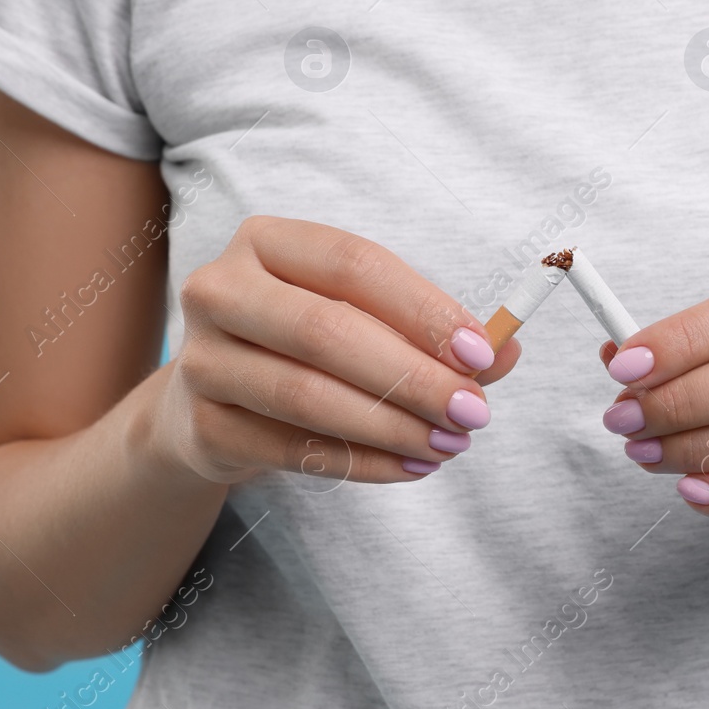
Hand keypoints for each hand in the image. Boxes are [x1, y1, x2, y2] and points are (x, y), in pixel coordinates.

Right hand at [158, 217, 519, 484]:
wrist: (208, 407)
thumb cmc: (302, 349)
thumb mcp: (362, 321)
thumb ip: (430, 332)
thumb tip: (508, 351)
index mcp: (267, 242)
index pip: (355, 264)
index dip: (423, 310)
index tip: (482, 353)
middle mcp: (221, 289)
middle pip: (327, 330)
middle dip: (413, 376)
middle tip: (473, 412)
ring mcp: (201, 359)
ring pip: (306, 395)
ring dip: (391, 426)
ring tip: (448, 445)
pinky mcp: (200, 426)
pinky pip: (290, 449)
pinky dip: (361, 462)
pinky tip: (408, 466)